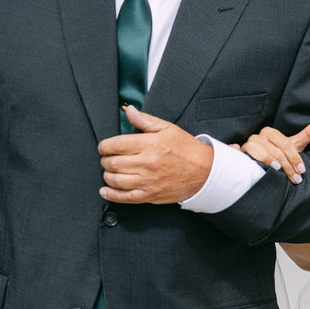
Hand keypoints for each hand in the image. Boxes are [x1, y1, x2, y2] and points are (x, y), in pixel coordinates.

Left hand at [99, 106, 213, 203]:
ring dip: (107, 175)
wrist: (205, 172)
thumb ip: (145, 120)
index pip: (116, 145)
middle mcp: (147, 163)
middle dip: (105, 160)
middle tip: (108, 158)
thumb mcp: (168, 129)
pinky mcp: (150, 195)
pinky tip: (105, 190)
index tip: (104, 147)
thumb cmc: (187, 150)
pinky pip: (125, 197)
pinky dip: (111, 195)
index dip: (104, 146)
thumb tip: (128, 111)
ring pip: (116, 180)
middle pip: (113, 163)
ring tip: (109, 171)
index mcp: (150, 144)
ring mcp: (148, 181)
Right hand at [232, 118, 309, 183]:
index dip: (294, 157)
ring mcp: (246, 145)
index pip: (285, 144)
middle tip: (295, 179)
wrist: (260, 163)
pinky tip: (241, 155)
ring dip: (266, 159)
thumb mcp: (294, 146)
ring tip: (276, 170)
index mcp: (270, 133)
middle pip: (273, 149)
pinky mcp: (238, 154)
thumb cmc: (278, 155)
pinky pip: (235, 151)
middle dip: (286, 165)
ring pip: (256, 149)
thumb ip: (308, 134)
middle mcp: (258, 137)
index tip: (302, 171)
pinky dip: (236, 151)